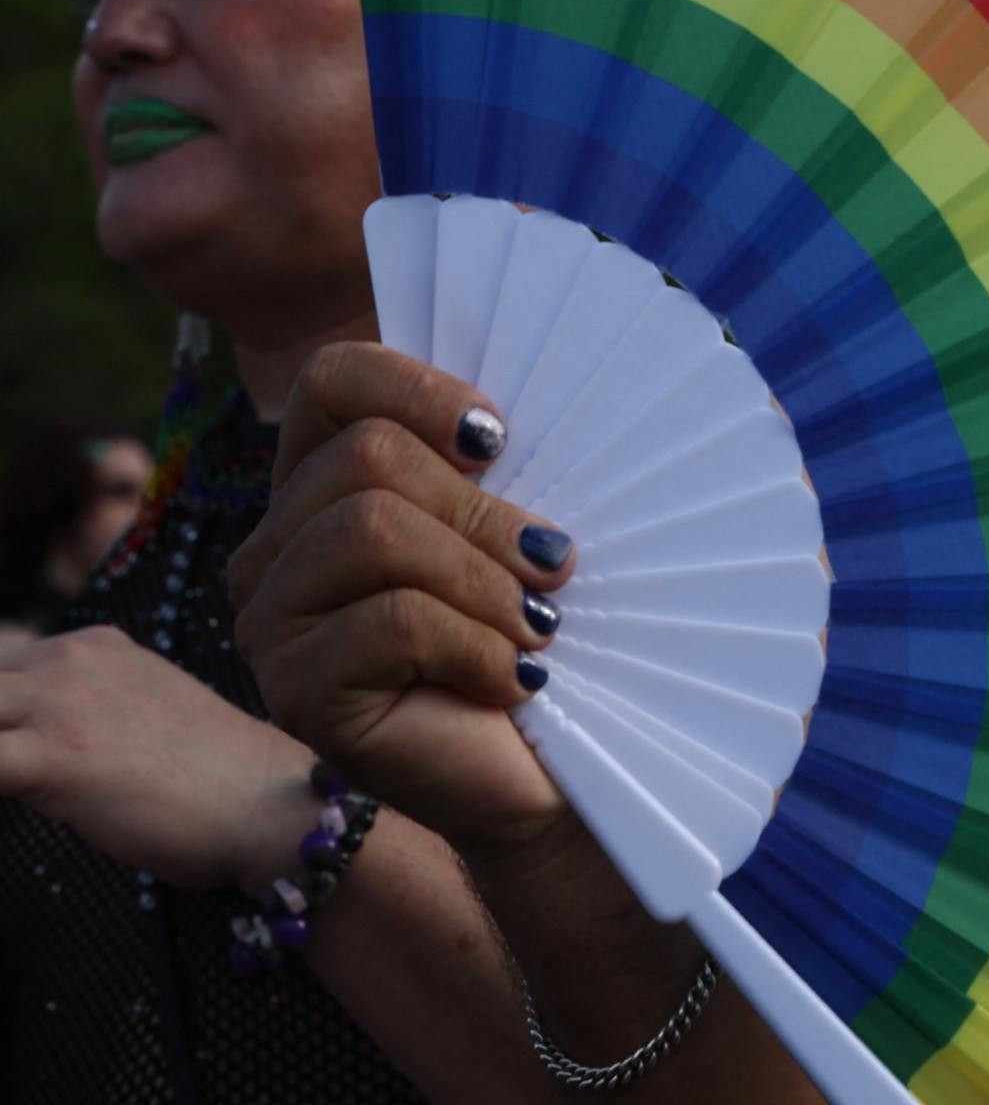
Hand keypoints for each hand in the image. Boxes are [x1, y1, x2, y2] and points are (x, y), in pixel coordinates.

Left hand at [0, 625, 317, 889]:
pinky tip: (17, 791)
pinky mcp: (52, 756)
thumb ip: (86, 712)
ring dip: (0, 748)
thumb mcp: (142, 716)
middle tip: (23, 767)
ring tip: (24, 775)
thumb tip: (30, 747)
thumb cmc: (214, 780)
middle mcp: (72, 658)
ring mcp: (59, 702)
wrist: (271, 803)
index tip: (25, 748)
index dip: (6, 716)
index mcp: (95, 646)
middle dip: (0, 724)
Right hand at [229, 342, 577, 861]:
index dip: (421, 389)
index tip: (501, 439)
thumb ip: (506, 456)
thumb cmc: (540, 636)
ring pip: (373, 529)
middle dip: (484, 511)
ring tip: (536, 628)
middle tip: (550, 569)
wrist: (549, 774)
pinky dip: (477, 645)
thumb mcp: (525, 525)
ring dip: (485, 580)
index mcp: (321, 487)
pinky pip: (391, 619)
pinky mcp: (293, 690)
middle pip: (365, 457)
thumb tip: (549, 404)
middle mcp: (274, 548)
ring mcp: (270, 621)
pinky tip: (513, 680)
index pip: (333, 380)